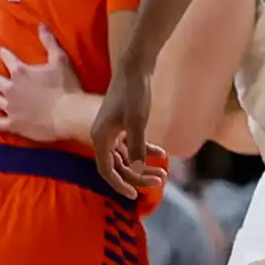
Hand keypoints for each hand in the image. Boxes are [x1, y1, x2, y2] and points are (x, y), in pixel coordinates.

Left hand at [0, 25, 77, 140]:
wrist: (69, 114)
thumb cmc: (66, 86)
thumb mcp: (60, 60)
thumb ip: (49, 42)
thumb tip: (40, 24)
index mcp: (20, 71)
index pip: (7, 58)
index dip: (4, 54)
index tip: (2, 52)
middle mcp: (10, 88)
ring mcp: (10, 107)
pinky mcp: (13, 124)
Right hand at [92, 61, 154, 200]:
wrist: (135, 69)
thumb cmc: (133, 94)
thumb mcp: (137, 121)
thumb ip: (137, 146)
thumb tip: (139, 169)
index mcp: (101, 138)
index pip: (106, 170)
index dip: (119, 184)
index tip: (135, 195)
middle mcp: (103, 136)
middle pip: (119, 166)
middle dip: (139, 176)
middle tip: (160, 182)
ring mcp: (112, 131)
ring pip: (126, 157)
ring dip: (143, 166)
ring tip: (163, 174)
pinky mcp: (122, 125)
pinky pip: (131, 145)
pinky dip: (145, 151)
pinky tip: (162, 154)